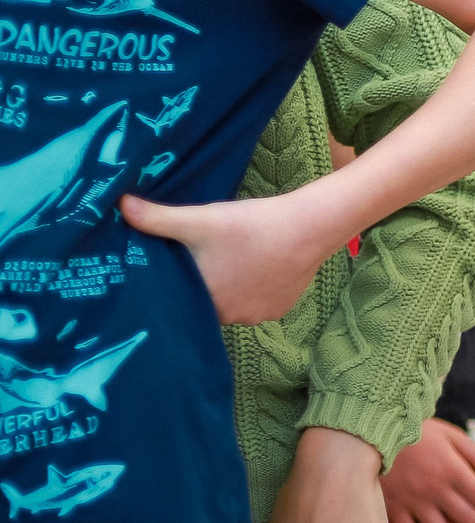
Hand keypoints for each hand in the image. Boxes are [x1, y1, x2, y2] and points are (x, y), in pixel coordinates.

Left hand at [122, 189, 349, 324]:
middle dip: (203, 284)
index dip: (175, 284)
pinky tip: (255, 266)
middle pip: (206, 302)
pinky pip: (257, 303)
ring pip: (232, 303)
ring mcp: (258, 315)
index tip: (175, 267)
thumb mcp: (199, 219)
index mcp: (205, 300)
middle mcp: (231, 316)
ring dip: (229, 287)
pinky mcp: (280, 308)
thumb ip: (156, 218)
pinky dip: (253, 289)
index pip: (180, 299)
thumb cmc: (250, 226)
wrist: (308, 228)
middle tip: (203, 259)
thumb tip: (119, 205)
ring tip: (231, 259)